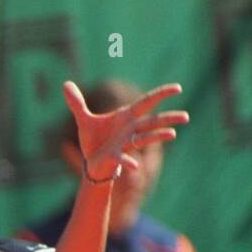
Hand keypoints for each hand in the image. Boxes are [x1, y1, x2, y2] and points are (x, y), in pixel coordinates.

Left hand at [63, 80, 188, 181]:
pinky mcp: (116, 158)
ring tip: (173, 134)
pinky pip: (123, 160)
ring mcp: (125, 144)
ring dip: (158, 136)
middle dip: (167, 118)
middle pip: (152, 122)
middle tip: (186, 116)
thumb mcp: (84, 120)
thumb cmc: (93, 140)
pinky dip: (128, 163)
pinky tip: (134, 167)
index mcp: (126, 117)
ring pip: (144, 138)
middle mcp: (130, 130)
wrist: (90, 163)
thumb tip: (66, 83)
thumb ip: (77, 102)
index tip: (178, 88)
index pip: (147, 103)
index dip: (161, 94)